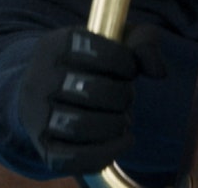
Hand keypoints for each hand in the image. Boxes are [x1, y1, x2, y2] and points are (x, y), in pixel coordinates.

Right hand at [18, 26, 165, 174]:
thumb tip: (159, 72)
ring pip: (81, 125)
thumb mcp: (114, 40)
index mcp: (56, 46)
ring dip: (115, 124)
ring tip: (122, 119)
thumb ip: (143, 42)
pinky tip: (123, 141)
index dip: (125, 62)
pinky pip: (74, 157)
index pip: (96, 51)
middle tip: (127, 97)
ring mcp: (38, 114)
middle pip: (91, 90)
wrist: (44, 91)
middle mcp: (39, 78)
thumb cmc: (88, 63)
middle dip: (122, 96)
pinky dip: (106, 153)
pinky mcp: (44, 145)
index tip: (128, 69)